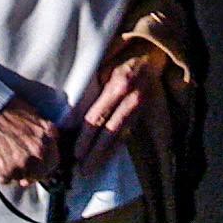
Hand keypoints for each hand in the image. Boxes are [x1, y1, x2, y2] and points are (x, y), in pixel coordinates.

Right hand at [0, 95, 58, 185]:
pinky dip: (3, 174)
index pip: (54, 161)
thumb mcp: (33, 114)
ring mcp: (22, 162)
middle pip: (41, 174)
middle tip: (23, 165)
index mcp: (46, 136)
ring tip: (7, 159)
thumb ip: (44, 132)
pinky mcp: (5, 170)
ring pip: (24, 179)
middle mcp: (37, 151)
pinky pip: (7, 181)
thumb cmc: (6, 108)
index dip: (47, 163)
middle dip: (33, 172)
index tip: (41, 165)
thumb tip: (47, 147)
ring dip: (17, 173)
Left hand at [75, 45, 166, 175]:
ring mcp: (140, 107)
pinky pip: (128, 133)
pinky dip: (116, 148)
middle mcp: (132, 98)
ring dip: (105, 155)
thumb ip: (92, 85)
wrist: (150, 52)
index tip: (76, 153)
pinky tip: (106, 158)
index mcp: (119, 84)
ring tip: (91, 170)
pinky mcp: (144, 112)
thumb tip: (72, 111)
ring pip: (121, 136)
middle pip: (110, 131)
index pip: (99, 116)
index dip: (87, 137)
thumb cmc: (120, 54)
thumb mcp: (104, 63)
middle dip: (95, 153)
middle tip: (82, 171)